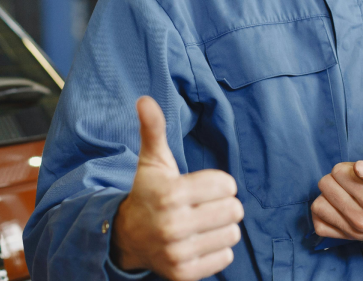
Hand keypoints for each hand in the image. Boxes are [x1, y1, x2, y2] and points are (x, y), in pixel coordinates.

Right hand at [111, 97, 243, 280]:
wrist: (128, 237)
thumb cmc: (148, 193)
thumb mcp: (152, 161)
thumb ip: (154, 129)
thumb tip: (145, 99)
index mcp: (170, 194)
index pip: (227, 185)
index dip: (219, 183)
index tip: (203, 187)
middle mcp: (173, 225)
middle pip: (234, 210)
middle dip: (225, 205)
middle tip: (206, 205)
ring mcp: (178, 252)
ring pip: (233, 234)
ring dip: (223, 227)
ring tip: (204, 223)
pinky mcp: (184, 273)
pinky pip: (225, 257)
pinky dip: (217, 249)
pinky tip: (200, 241)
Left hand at [311, 160, 362, 243]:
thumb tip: (358, 167)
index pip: (340, 172)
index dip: (349, 166)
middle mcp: (362, 218)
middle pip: (327, 184)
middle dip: (339, 177)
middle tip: (356, 181)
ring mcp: (354, 230)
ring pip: (319, 204)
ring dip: (329, 195)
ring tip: (346, 192)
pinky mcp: (350, 237)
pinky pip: (320, 226)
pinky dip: (325, 213)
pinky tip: (337, 206)